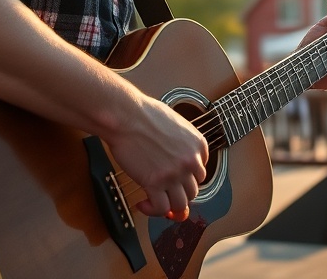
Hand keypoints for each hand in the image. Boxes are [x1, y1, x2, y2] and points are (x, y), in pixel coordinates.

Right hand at [107, 87, 208, 221]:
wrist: (126, 116)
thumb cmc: (144, 115)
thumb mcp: (175, 124)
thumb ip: (181, 143)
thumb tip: (176, 159)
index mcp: (198, 145)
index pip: (200, 172)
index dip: (186, 178)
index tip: (175, 180)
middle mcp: (190, 161)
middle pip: (193, 191)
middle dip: (178, 193)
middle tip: (165, 192)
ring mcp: (174, 174)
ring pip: (181, 204)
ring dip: (169, 206)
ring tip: (155, 200)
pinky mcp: (155, 183)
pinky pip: (161, 209)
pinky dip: (153, 211)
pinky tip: (143, 203)